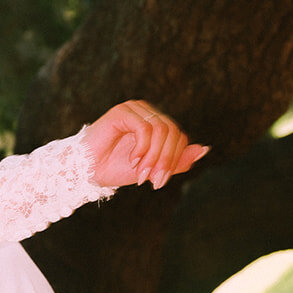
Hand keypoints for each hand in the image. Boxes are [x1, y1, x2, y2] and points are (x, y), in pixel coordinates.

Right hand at [83, 100, 208, 190]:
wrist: (87, 171)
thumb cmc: (116, 168)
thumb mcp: (152, 168)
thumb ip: (177, 160)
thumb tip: (205, 149)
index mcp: (156, 123)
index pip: (179, 136)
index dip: (174, 160)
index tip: (158, 183)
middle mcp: (148, 112)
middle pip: (173, 132)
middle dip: (166, 161)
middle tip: (154, 182)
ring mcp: (135, 109)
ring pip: (161, 130)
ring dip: (154, 157)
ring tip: (142, 174)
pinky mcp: (123, 111)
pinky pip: (145, 128)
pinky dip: (142, 149)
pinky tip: (133, 161)